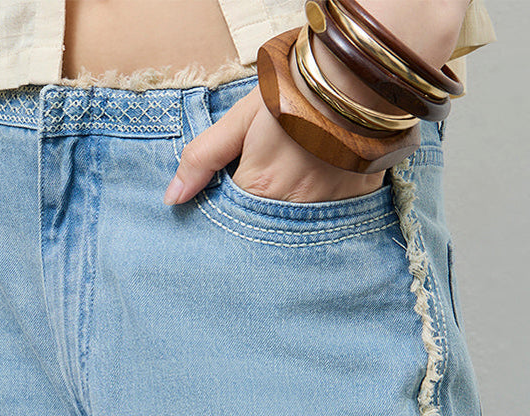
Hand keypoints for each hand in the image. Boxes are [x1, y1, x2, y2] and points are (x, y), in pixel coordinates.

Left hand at [164, 82, 385, 206]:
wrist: (357, 74)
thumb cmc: (293, 91)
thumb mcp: (242, 118)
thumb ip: (204, 157)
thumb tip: (173, 197)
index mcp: (259, 186)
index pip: (231, 216)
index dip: (231, 204)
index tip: (239, 187)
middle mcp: (291, 206)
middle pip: (262, 226)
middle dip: (259, 213)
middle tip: (272, 180)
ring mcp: (326, 208)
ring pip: (295, 227)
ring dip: (290, 212)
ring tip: (297, 179)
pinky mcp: (356, 203)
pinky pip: (331, 218)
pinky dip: (323, 206)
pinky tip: (323, 182)